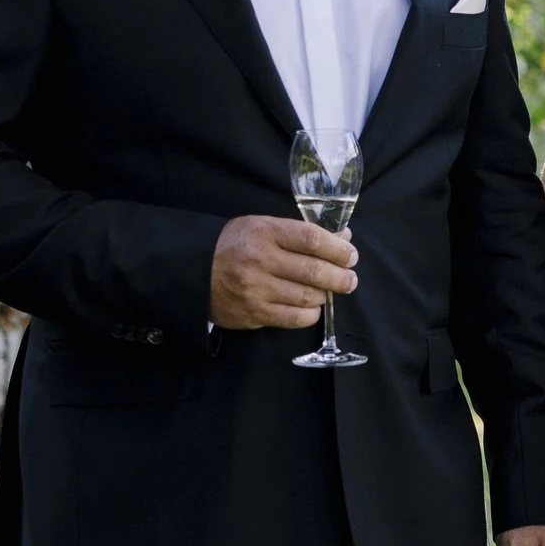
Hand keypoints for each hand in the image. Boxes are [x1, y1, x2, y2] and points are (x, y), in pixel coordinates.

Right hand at [211, 215, 356, 329]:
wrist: (193, 272)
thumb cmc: (234, 245)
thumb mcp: (263, 227)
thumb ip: (301, 233)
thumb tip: (344, 237)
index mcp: (264, 232)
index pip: (312, 239)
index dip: (338, 249)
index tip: (350, 255)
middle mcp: (260, 260)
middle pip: (314, 271)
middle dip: (341, 277)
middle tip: (350, 279)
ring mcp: (256, 289)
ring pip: (308, 296)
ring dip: (325, 295)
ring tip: (327, 291)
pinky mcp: (254, 313)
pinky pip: (295, 318)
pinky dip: (311, 313)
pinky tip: (311, 306)